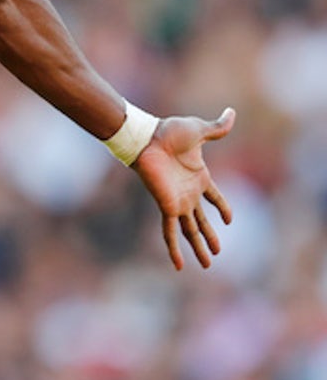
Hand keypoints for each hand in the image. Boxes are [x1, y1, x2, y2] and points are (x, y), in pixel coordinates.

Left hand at [131, 107, 234, 269]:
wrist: (148, 138)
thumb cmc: (170, 133)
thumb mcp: (199, 130)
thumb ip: (217, 127)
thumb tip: (232, 113)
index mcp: (200, 177)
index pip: (215, 198)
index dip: (223, 208)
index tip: (229, 219)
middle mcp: (189, 193)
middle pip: (202, 221)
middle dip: (209, 237)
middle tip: (217, 253)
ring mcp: (178, 202)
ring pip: (191, 231)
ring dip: (199, 248)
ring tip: (208, 265)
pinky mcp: (166, 206)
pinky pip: (170, 232)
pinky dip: (174, 248)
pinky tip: (178, 265)